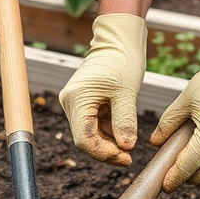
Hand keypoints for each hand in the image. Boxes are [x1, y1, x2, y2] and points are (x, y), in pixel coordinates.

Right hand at [59, 13, 146, 165]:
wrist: (118, 40)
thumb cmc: (123, 60)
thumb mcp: (127, 93)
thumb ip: (125, 122)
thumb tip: (126, 148)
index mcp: (77, 99)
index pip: (84, 138)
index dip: (104, 153)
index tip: (126, 158)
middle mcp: (71, 103)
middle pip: (85, 139)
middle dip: (106, 151)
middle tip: (129, 158)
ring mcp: (76, 104)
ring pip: (90, 135)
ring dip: (109, 143)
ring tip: (129, 146)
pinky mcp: (84, 104)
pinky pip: (95, 126)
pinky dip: (109, 133)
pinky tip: (123, 134)